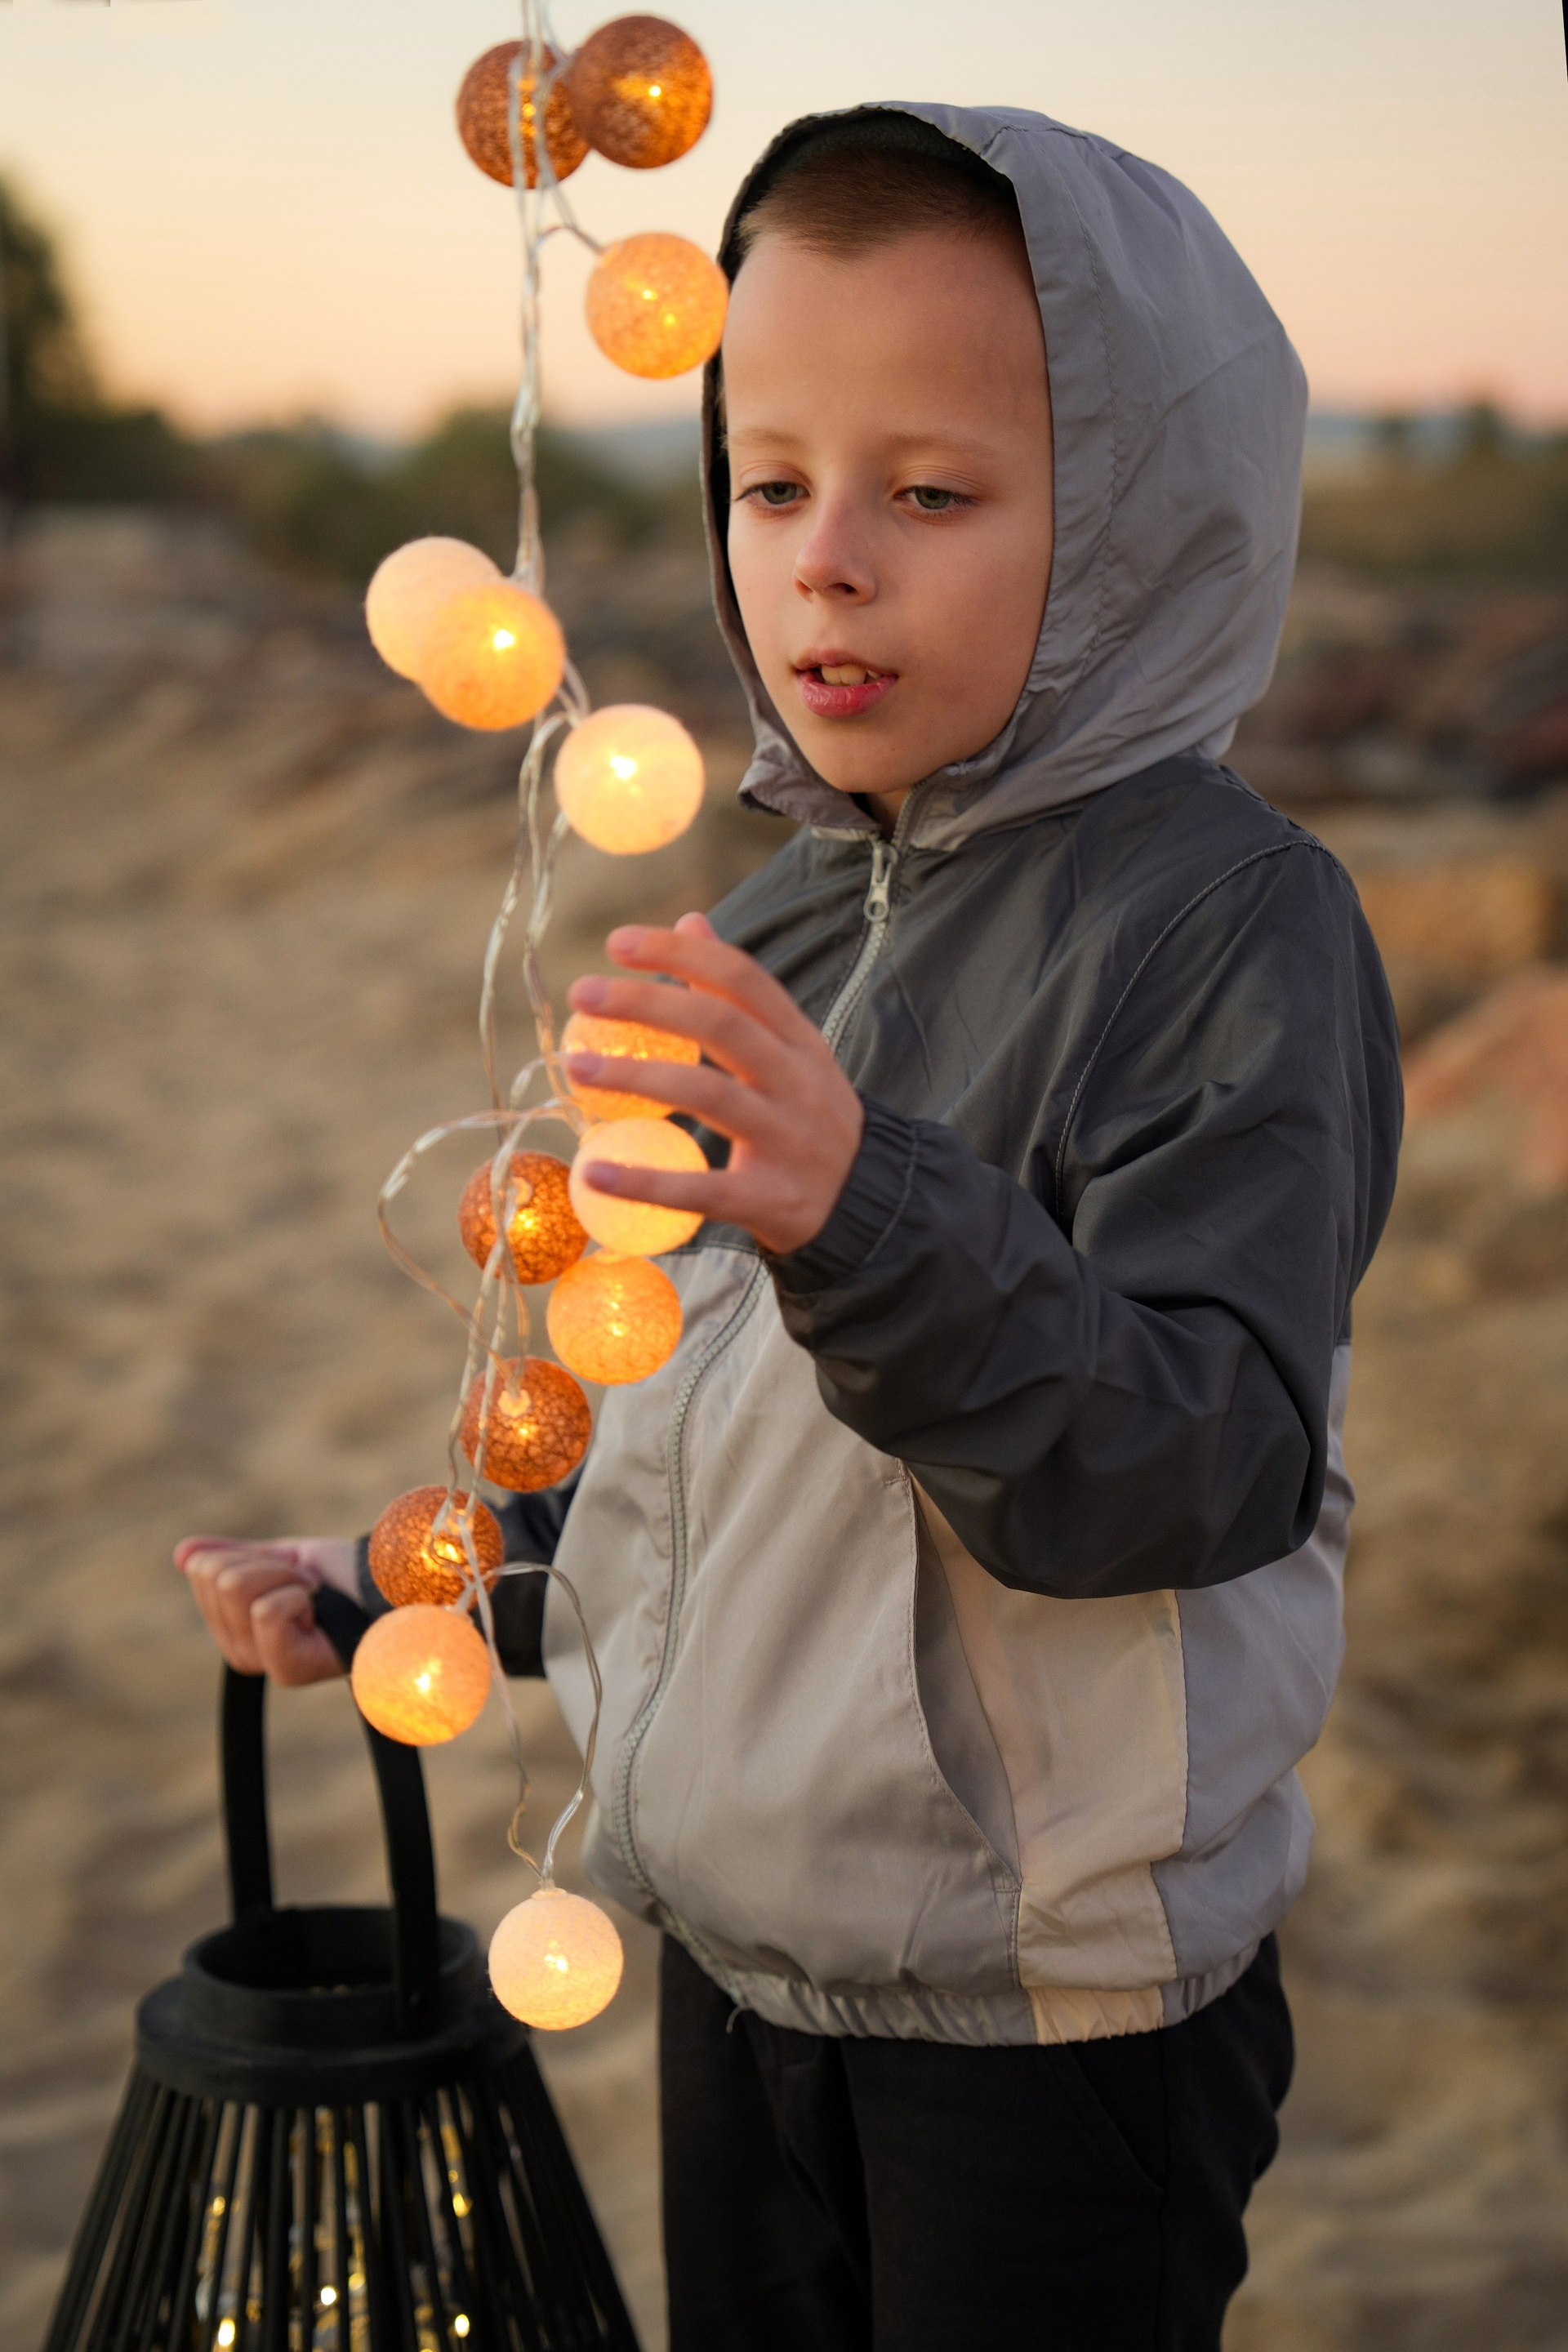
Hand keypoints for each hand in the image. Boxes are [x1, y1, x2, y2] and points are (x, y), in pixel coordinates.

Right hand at [175, 1535, 357, 1685]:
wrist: (388, 1587)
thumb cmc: (341, 1577)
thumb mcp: (280, 1560)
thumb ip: (232, 1558)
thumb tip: (182, 1554)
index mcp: (229, 1625)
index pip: (203, 1570)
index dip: (252, 1555)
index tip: (289, 1572)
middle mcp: (237, 1651)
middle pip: (219, 1577)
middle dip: (270, 1566)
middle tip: (307, 1584)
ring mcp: (260, 1663)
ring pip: (238, 1588)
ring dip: (287, 1577)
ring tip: (315, 1596)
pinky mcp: (285, 1671)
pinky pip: (266, 1612)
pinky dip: (298, 1596)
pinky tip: (318, 1610)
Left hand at [564, 913, 863, 1255]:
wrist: (869, 1202)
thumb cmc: (810, 1115)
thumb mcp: (791, 1047)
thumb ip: (739, 991)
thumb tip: (691, 921)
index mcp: (798, 1041)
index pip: (741, 979)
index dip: (679, 955)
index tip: (616, 943)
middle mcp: (795, 1082)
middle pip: (721, 1027)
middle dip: (648, 1003)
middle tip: (583, 994)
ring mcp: (784, 1139)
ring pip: (710, 1096)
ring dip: (637, 1078)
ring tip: (578, 1067)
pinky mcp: (766, 1198)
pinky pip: (702, 1188)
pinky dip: (646, 1181)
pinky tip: (596, 1172)